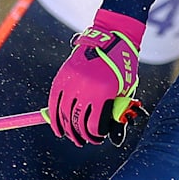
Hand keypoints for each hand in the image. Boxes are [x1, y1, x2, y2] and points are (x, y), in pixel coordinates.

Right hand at [47, 10, 144, 144]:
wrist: (111, 38)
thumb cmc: (122, 67)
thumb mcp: (124, 91)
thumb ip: (117, 113)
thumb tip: (114, 138)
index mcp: (103, 93)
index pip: (93, 124)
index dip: (95, 135)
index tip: (98, 138)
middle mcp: (85, 88)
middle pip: (77, 121)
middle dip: (80, 135)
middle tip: (83, 141)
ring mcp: (71, 81)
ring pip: (63, 114)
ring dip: (67, 130)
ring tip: (71, 136)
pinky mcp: (62, 76)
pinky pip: (53, 102)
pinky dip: (54, 117)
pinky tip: (57, 128)